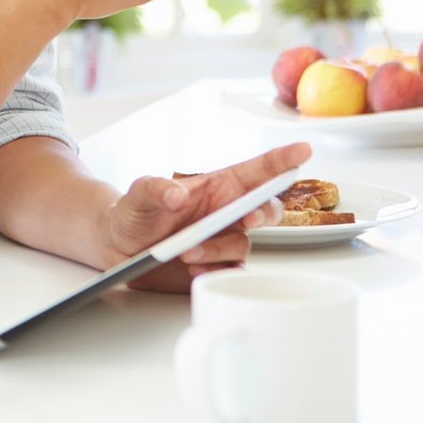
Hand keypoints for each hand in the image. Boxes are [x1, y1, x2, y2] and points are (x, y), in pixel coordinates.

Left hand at [99, 142, 311, 292]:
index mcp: (217, 186)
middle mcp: (226, 211)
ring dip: (219, 249)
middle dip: (265, 213)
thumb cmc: (134, 213)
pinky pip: (231, 271)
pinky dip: (216, 271)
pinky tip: (194, 270)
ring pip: (243, 245)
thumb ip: (154, 188)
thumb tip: (176, 194)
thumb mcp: (138, 194)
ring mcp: (223, 239)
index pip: (257, 170)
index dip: (282, 159)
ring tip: (187, 252)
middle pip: (267, 208)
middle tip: (248, 219)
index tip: (303, 151)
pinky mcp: (216, 265)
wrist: (119, 247)